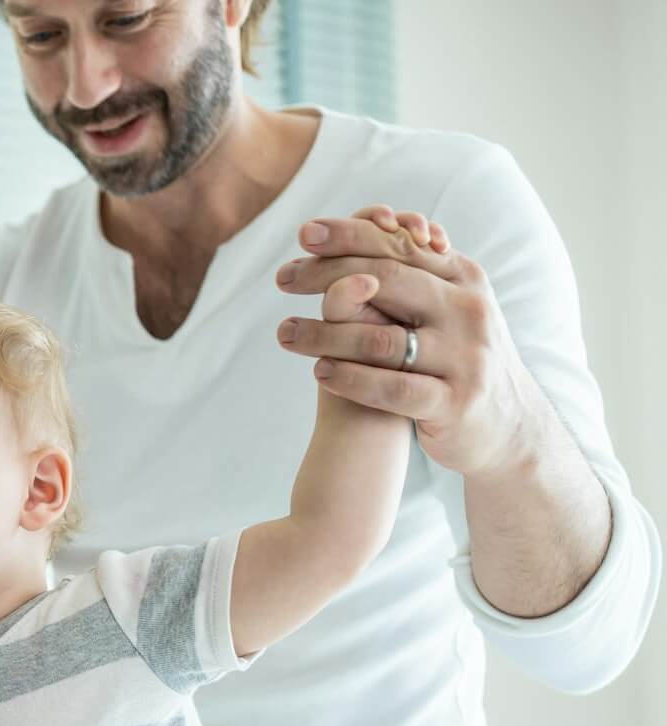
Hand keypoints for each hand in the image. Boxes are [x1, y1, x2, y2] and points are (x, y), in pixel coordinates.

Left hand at [275, 203, 540, 477]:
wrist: (511, 425)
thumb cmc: (460, 358)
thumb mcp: (448, 307)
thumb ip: (413, 275)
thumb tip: (359, 231)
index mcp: (464, 279)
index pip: (399, 247)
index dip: (350, 236)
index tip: (304, 235)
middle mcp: (468, 311)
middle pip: (387, 281)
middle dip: (327, 275)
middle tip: (284, 277)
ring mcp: (464, 358)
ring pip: (382, 339)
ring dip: (324, 334)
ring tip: (285, 333)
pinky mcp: (454, 402)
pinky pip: (393, 388)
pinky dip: (351, 379)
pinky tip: (319, 372)